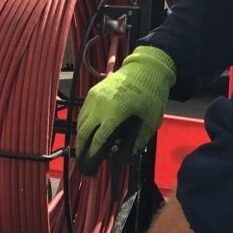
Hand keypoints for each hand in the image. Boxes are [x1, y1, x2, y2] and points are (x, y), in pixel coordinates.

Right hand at [75, 46, 175, 174]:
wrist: (145, 68)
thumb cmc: (151, 94)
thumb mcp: (151, 120)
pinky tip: (86, 130)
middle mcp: (99, 106)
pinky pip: (83, 111)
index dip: (93, 154)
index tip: (91, 164)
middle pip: (84, 132)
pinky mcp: (93, 92)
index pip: (98, 139)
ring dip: (81, 136)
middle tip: (84, 160)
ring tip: (84, 148)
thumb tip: (131, 153)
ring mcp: (94, 98)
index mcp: (114, 114)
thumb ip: (141, 139)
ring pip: (81, 121)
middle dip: (83, 148)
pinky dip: (82, 123)